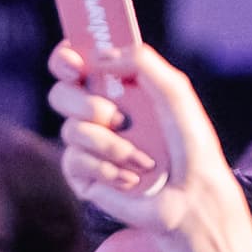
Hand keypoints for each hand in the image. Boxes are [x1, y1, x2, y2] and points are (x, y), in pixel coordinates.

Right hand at [45, 36, 238, 251]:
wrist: (191, 194)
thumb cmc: (189, 144)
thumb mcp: (173, 91)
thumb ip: (141, 62)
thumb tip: (100, 56)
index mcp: (116, 89)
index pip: (76, 65)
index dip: (65, 58)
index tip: (74, 63)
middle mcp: (98, 115)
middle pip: (60, 95)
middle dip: (82, 103)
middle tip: (114, 116)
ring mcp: (89, 146)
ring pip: (70, 130)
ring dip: (110, 144)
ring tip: (141, 160)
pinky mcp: (84, 177)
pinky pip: (75, 161)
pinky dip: (107, 168)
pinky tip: (132, 179)